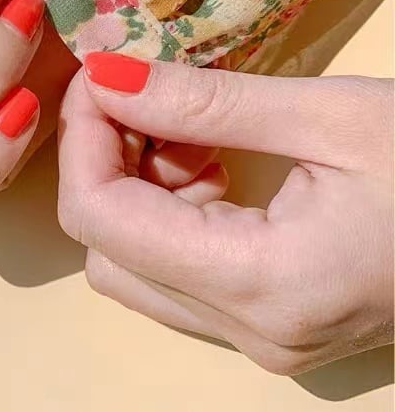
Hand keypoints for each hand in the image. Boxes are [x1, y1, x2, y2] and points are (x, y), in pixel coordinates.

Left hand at [57, 53, 393, 374]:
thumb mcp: (329, 116)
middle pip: (108, 249)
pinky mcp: (270, 322)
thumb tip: (105, 74)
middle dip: (104, 162)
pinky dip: (170, 208)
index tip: (97, 77)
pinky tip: (211, 159)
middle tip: (136, 94)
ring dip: (138, 185)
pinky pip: (178, 270)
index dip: (81, 140)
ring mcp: (260, 336)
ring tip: (191, 126)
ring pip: (134, 264)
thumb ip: (204, 100)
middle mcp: (249, 331)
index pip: (103, 220)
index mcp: (265, 285)